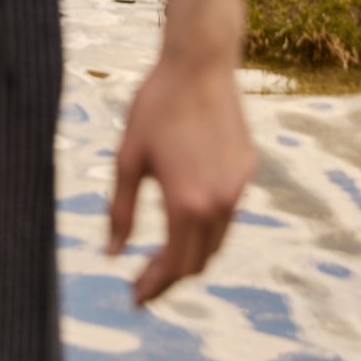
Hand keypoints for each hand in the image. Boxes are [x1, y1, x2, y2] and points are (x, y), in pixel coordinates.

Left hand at [107, 53, 253, 304]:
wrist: (200, 62)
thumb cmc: (156, 105)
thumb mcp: (128, 158)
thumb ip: (120, 211)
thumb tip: (113, 254)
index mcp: (187, 203)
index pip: (175, 266)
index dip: (155, 286)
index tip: (135, 298)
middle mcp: (219, 202)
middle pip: (198, 261)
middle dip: (171, 277)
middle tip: (144, 282)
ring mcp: (238, 187)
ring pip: (217, 241)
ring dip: (191, 253)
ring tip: (164, 254)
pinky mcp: (247, 170)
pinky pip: (228, 212)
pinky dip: (208, 226)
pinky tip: (187, 214)